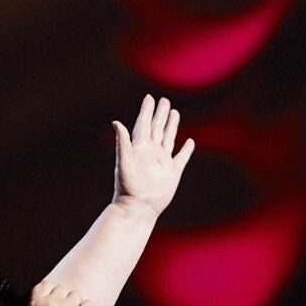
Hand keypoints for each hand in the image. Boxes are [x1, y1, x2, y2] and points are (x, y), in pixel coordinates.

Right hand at [24, 280, 93, 305]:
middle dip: (63, 300)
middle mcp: (52, 303)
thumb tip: (50, 295)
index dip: (51, 293)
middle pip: (62, 289)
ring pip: (76, 295)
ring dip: (75, 305)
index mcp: (37, 302)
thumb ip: (39, 304)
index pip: (47, 284)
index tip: (54, 302)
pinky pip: (89, 304)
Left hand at [112, 94, 195, 215]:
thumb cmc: (128, 186)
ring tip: (174, 113)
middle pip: (157, 127)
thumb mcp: (124, 161)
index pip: (144, 123)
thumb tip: (116, 122)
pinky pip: (181, 158)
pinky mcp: (172, 172)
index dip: (146, 110)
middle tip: (164, 100)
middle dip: (160, 114)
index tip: (149, 97)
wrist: (139, 207)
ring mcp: (162, 161)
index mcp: (140, 146)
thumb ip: (122, 141)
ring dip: (172, 125)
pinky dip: (186, 150)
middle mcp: (151, 151)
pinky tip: (189, 142)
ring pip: (169, 138)